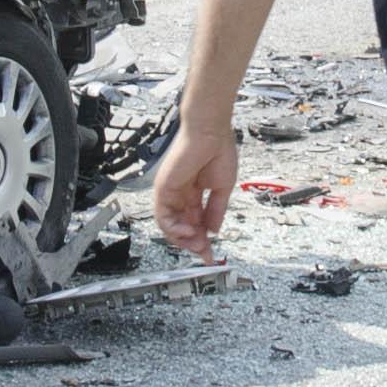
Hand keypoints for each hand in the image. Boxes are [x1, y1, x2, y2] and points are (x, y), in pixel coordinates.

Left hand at [150, 112, 239, 254]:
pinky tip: (188, 232)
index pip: (196, 222)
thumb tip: (214, 230)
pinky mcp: (163, 189)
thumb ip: (216, 210)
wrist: (210, 132)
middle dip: (194, 243)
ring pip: (169, 226)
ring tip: (198, 244)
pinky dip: (174, 229)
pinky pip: (163, 216)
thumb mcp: (223, 188)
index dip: (204, 240)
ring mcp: (171, 192)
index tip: (211, 254)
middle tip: (205, 253)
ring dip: (183, 239)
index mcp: (195, 193)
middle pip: (182, 227)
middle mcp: (181, 194)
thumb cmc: (218, 151)